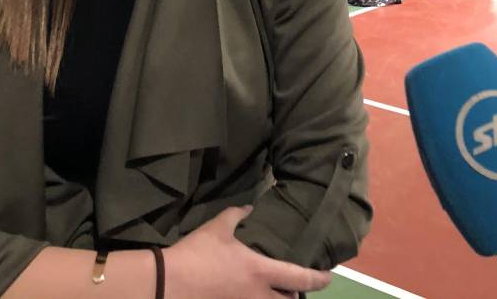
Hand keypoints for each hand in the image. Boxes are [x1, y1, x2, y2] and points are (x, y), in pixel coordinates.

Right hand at [165, 206, 330, 297]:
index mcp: (260, 271)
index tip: (328, 277)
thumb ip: (236, 215)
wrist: (169, 283)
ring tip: (274, 292)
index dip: (318, 279)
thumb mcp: (218, 227)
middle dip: (295, 296)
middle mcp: (258, 296)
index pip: (300, 278)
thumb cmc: (198, 253)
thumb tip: (248, 207)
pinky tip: (248, 294)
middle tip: (294, 287)